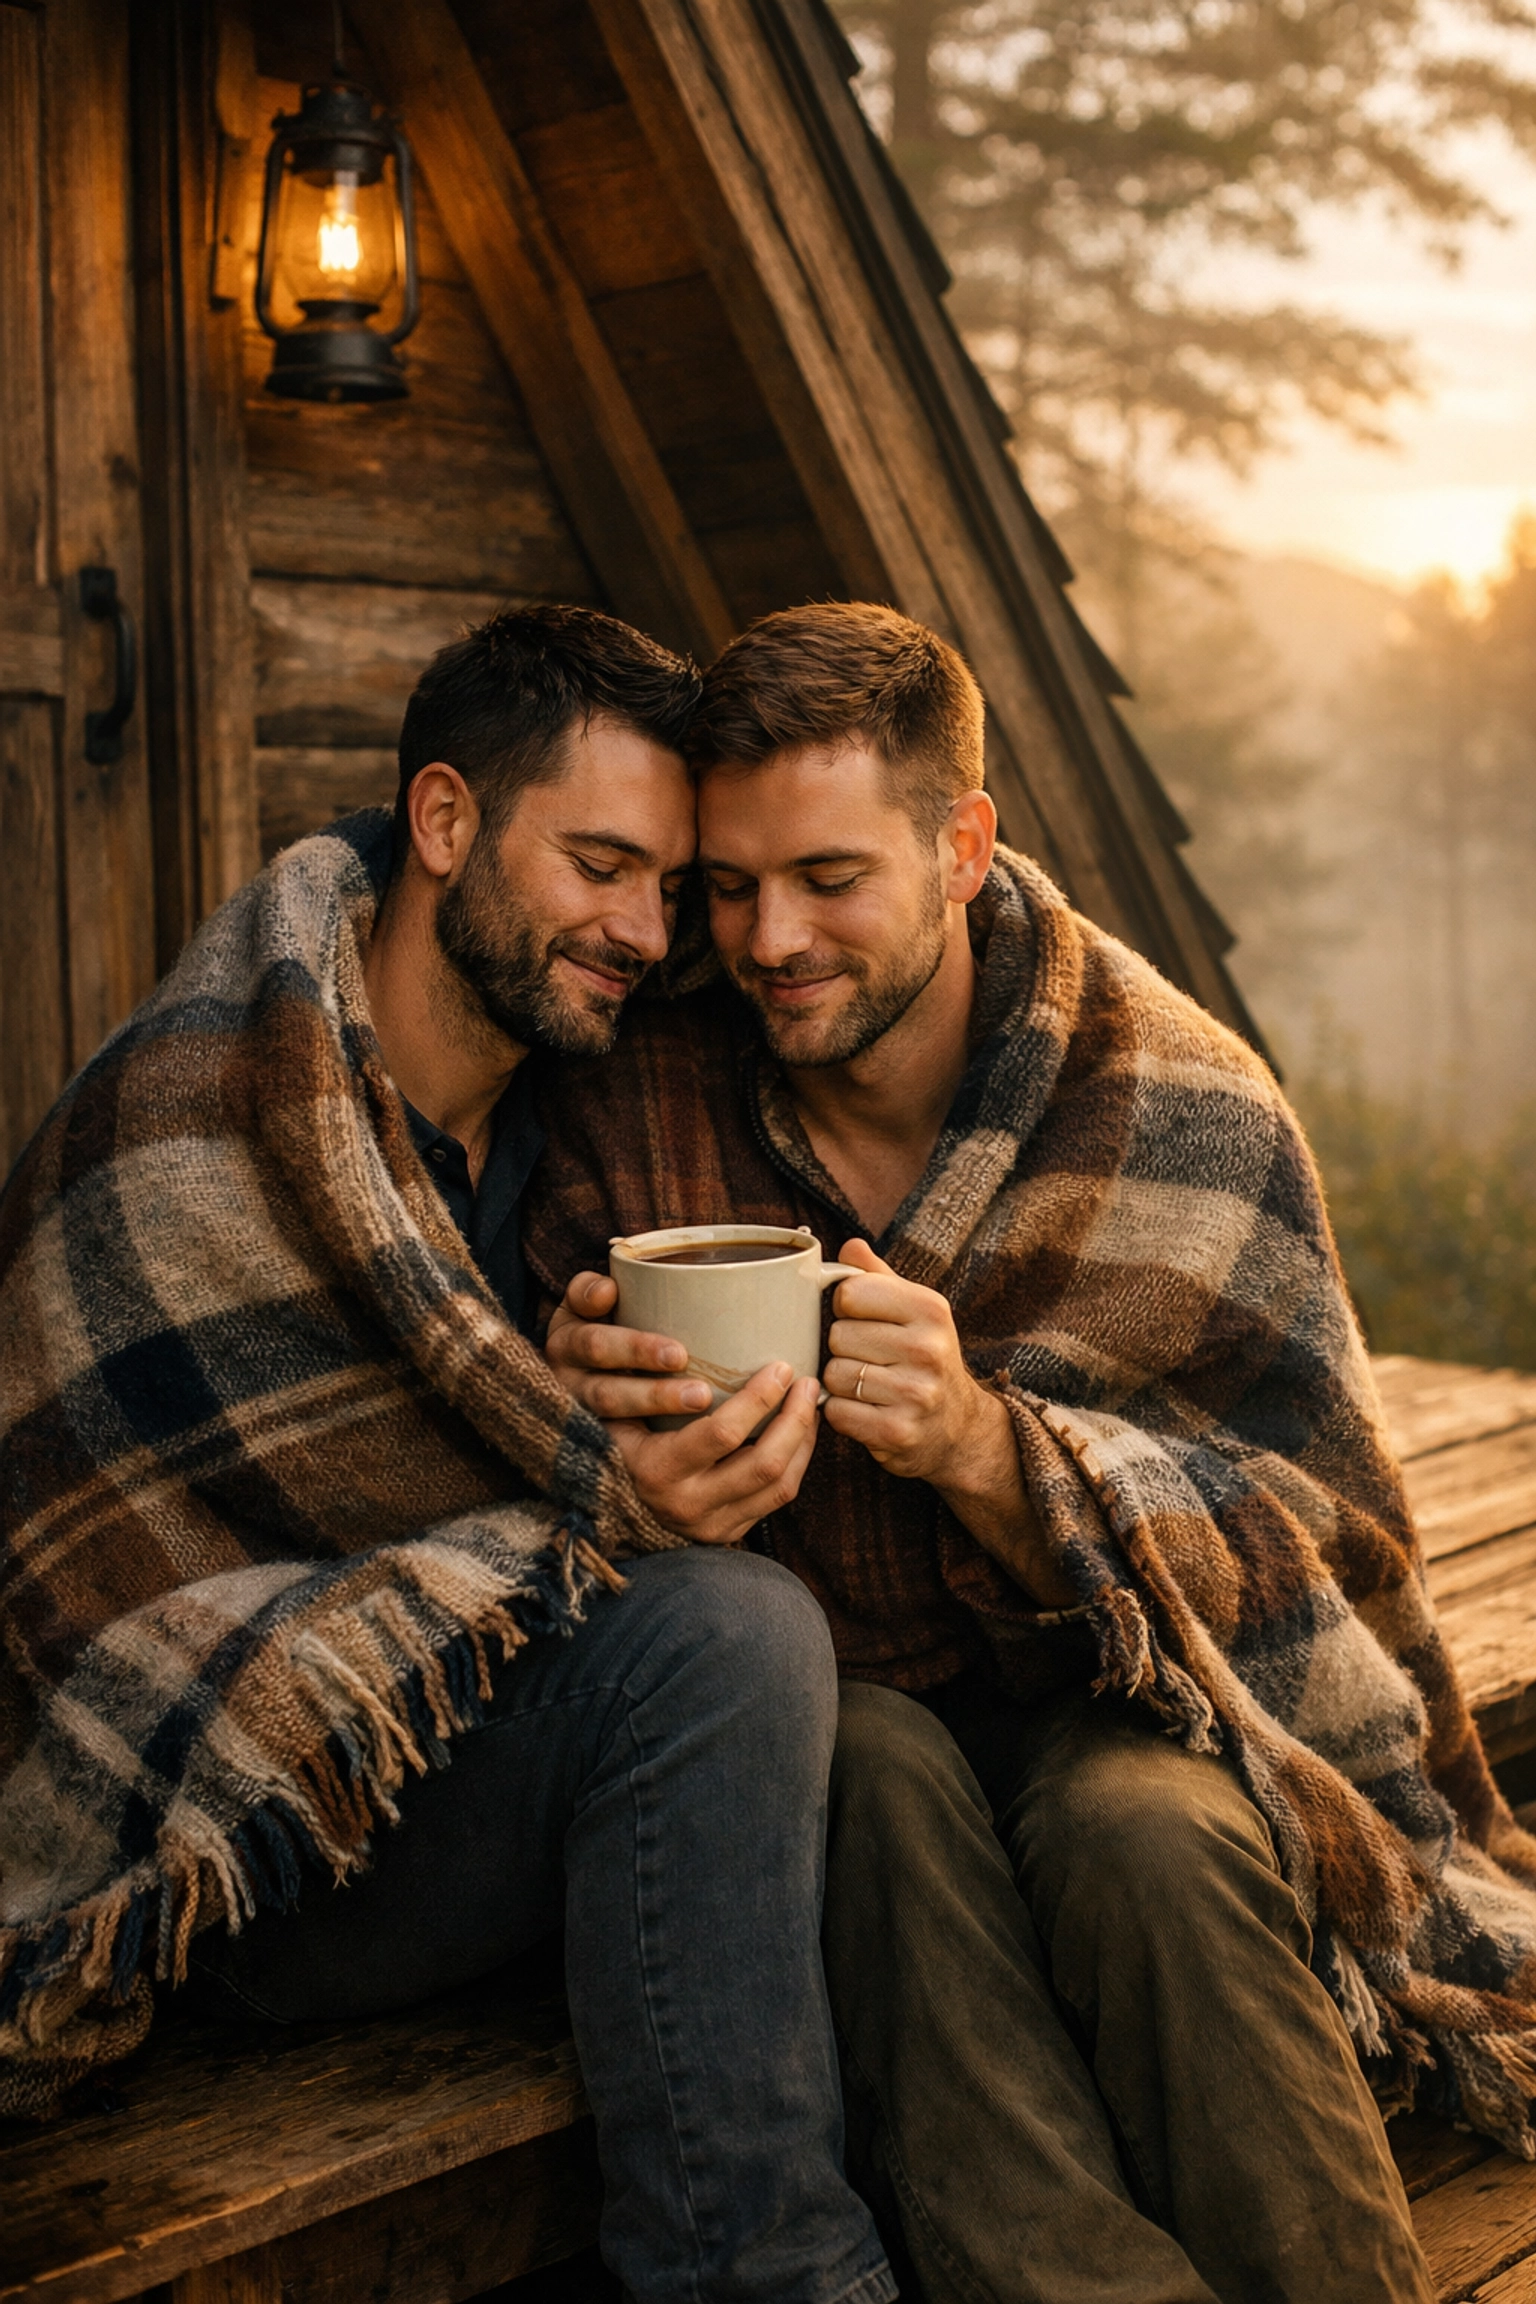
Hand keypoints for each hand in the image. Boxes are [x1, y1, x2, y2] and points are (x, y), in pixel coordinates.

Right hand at [546, 1272, 821, 1545]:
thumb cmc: (592, 1402)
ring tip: (809, 1398)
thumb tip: (605, 1286)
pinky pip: (775, 1499)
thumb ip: (586, 1318)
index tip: (779, 1366)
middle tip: (805, 1377)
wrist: (591, 1476)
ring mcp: (704, 1524)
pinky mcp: (721, 1532)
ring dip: (803, 1439)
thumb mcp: (581, 1368)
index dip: (759, 1401)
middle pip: (761, 1463)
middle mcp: (679, 1504)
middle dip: (794, 1417)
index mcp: (651, 1467)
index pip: (719, 1435)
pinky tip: (799, 1430)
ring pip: (777, 1486)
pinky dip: (796, 1461)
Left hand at [820, 1239, 992, 1485]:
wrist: (958, 1427)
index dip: (845, 1307)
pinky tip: (865, 1410)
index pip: (850, 1293)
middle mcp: (928, 1349)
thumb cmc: (923, 1358)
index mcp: (930, 1308)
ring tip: (867, 1385)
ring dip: (840, 1382)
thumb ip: (877, 1277)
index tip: (862, 1319)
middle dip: (842, 1348)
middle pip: (838, 1335)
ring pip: (834, 1375)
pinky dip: (842, 1412)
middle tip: (868, 1358)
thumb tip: (850, 1247)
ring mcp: (915, 1394)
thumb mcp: (913, 1310)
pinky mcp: (898, 1433)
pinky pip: (837, 1412)